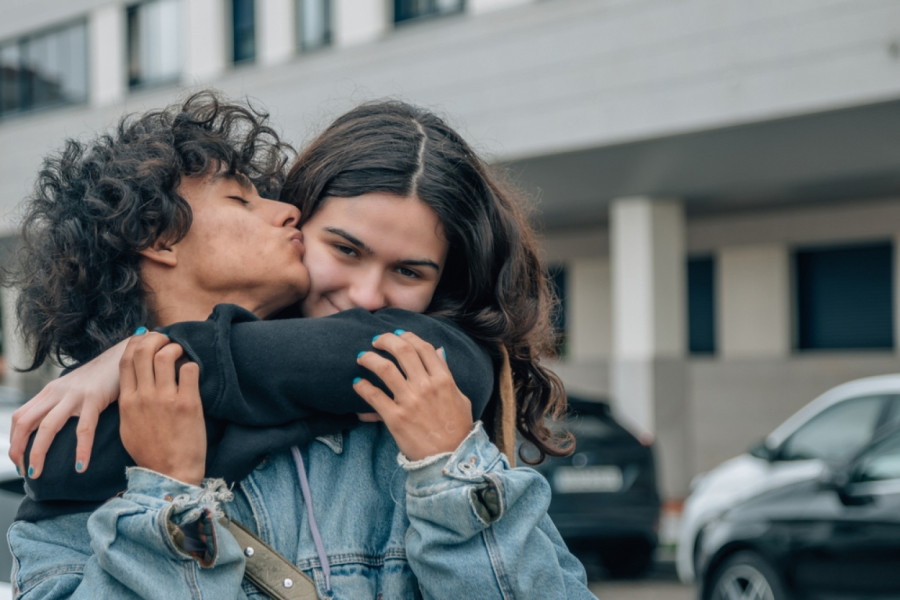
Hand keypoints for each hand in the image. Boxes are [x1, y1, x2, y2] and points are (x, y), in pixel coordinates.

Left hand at [10, 338, 127, 477]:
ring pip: (47, 426)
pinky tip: (80, 466)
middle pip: (25, 422)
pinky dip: (81, 449)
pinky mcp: (94, 398)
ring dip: (38, 453)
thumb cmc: (102, 377)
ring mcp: (74, 395)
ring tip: (37, 474)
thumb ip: (62, 404)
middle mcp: (57, 392)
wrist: (124, 355)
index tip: (20, 460)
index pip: (20, 417)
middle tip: (23, 472)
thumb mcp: (74, 389)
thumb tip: (53, 429)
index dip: (14, 441)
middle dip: (18, 449)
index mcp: (50, 392)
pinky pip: (84, 428)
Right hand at [119, 332, 206, 485]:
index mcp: (127, 401)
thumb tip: (135, 383)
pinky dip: (192, 364)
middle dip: (156, 339)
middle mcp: (144, 397)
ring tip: (182, 353)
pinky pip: (190, 369)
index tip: (148, 340)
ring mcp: (165, 399)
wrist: (170, 474)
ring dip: (175, 348)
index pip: (126, 360)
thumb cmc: (151, 453)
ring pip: (165, 356)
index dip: (137, 343)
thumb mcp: (129, 426)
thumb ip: (130, 403)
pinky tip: (193, 371)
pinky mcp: (187, 404)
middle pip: (143, 351)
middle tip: (168, 340)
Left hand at [354, 331, 472, 460]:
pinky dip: (362, 386)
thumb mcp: (460, 397)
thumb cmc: (458, 429)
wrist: (450, 459)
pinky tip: (357, 383)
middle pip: (402, 350)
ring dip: (370, 358)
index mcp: (443, 379)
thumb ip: (447, 374)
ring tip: (362, 357)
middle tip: (376, 340)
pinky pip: (374, 396)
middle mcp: (426, 386)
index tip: (397, 334)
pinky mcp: (395, 418)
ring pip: (385, 368)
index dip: (407, 336)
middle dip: (386, 340)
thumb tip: (438, 352)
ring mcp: (410, 401)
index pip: (423, 347)